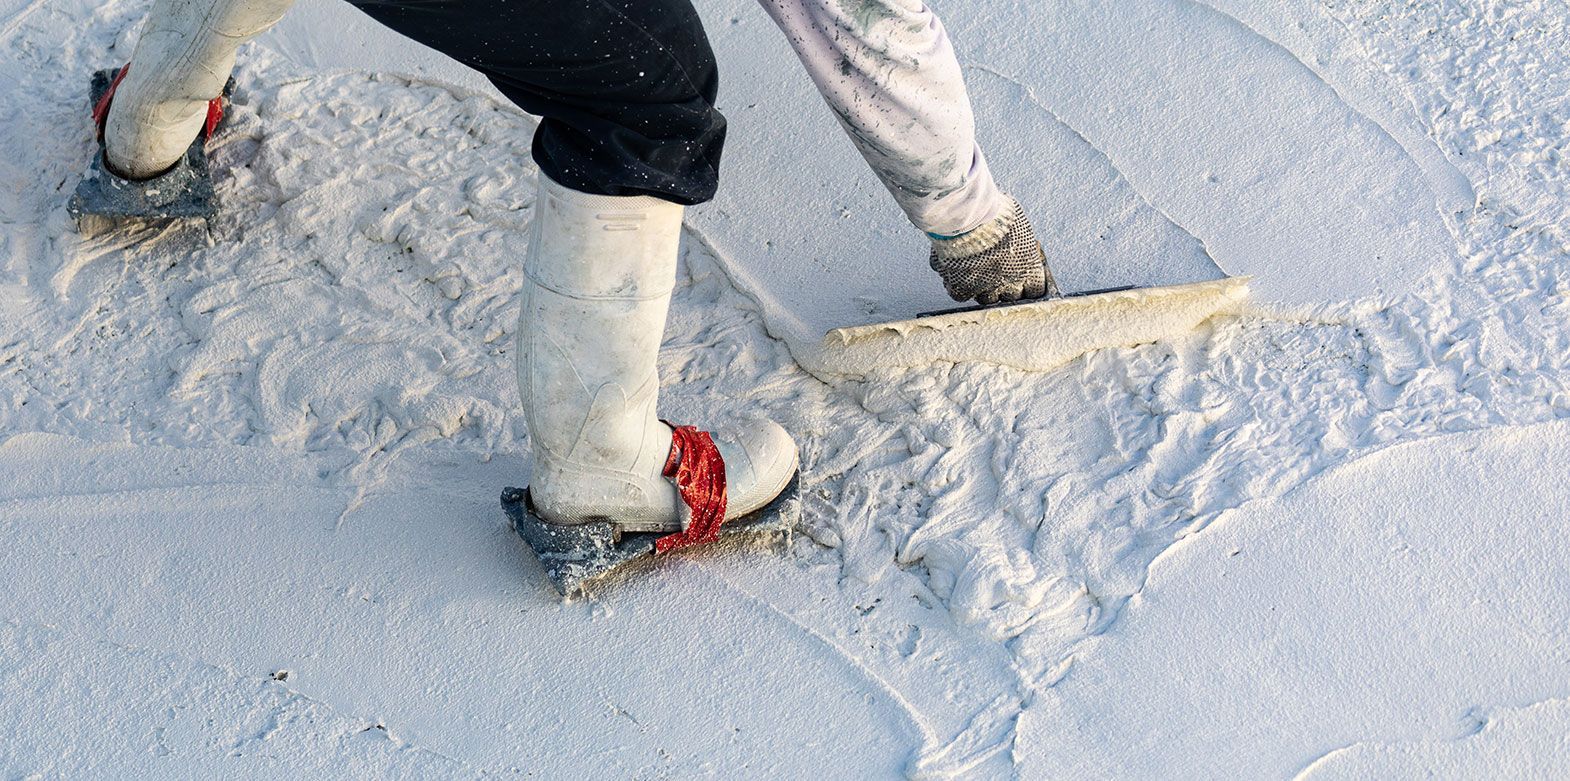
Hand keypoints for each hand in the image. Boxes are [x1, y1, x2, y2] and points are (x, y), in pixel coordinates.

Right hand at [928, 198, 1056, 304]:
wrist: (969, 216)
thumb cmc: (995, 213)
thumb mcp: (1017, 224)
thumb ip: (1017, 241)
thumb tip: (1013, 239)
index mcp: (1028, 268)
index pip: (1035, 290)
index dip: (1028, 285)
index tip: (1024, 280)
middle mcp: (1009, 282)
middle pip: (1011, 297)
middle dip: (1006, 287)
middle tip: (997, 274)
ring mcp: (984, 288)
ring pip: (986, 299)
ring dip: (982, 288)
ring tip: (975, 273)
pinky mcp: (961, 287)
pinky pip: (960, 295)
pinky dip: (958, 285)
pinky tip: (956, 273)